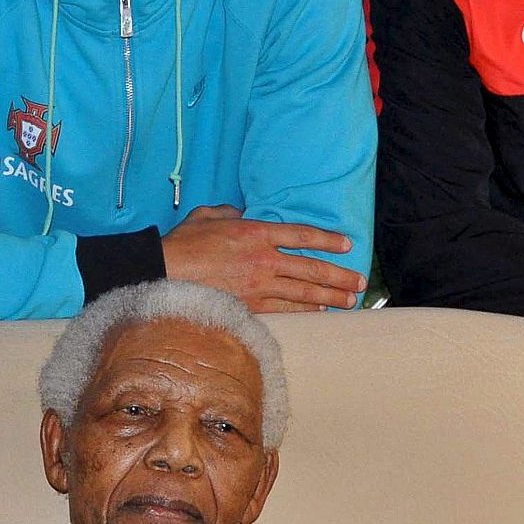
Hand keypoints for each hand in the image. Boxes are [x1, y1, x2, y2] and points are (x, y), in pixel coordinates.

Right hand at [161, 204, 365, 312]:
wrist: (163, 273)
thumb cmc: (182, 243)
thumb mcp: (207, 215)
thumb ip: (230, 212)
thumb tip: (241, 215)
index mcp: (256, 232)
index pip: (302, 235)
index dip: (328, 240)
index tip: (347, 245)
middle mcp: (264, 259)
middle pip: (311, 268)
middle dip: (340, 275)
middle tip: (360, 282)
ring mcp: (258, 285)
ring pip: (304, 292)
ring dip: (331, 297)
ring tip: (350, 301)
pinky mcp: (250, 306)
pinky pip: (285, 309)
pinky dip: (305, 310)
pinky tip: (319, 311)